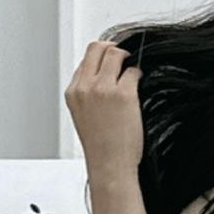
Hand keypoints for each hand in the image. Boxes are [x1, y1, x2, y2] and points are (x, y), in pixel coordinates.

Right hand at [65, 37, 143, 180]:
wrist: (110, 165)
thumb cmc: (101, 147)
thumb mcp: (83, 116)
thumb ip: (87, 93)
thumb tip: (102, 75)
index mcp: (73, 93)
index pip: (85, 60)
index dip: (100, 58)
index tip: (111, 61)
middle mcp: (85, 87)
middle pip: (97, 48)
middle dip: (112, 49)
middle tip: (124, 58)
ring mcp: (104, 89)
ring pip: (115, 54)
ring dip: (127, 59)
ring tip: (132, 72)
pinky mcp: (124, 94)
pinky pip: (134, 71)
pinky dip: (139, 75)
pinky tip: (139, 87)